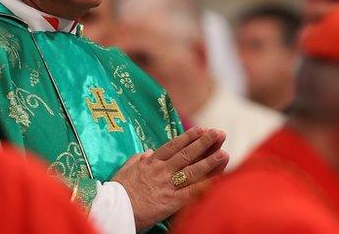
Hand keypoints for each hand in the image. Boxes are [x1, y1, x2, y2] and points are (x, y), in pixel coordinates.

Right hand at [111, 126, 229, 229]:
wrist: (114, 209)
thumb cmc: (118, 189)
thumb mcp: (126, 168)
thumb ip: (139, 159)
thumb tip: (149, 153)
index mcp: (151, 162)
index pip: (173, 146)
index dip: (189, 137)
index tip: (201, 128)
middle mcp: (161, 171)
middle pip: (186, 155)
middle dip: (204, 143)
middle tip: (219, 133)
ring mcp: (167, 185)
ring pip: (192, 171)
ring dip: (209, 162)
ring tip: (224, 153)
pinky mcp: (170, 202)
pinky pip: (190, 193)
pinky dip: (204, 187)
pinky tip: (216, 180)